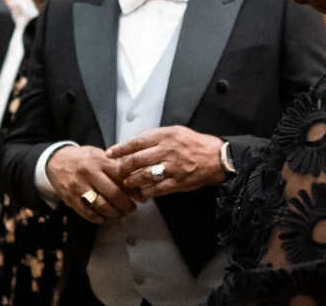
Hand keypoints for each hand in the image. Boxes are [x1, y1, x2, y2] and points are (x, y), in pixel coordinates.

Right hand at [45, 145, 135, 223]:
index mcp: (99, 160)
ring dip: (115, 214)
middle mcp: (89, 173)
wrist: (55, 161)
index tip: (139, 196)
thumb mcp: (97, 154)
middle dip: (126, 205)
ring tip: (120, 214)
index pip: (121, 176)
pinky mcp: (71, 199)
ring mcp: (79, 187)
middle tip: (131, 209)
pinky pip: (89, 213)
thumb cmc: (81, 158)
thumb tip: (134, 179)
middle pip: (114, 193)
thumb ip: (113, 165)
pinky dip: (100, 218)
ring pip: (102, 206)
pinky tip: (105, 217)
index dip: (133, 189)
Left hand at [106, 126, 226, 201]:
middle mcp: (167, 151)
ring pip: (145, 176)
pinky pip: (157, 189)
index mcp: (165, 136)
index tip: (110, 154)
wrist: (215, 158)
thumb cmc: (192, 143)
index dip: (121, 149)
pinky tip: (141, 194)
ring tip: (128, 183)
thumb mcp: (174, 131)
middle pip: (137, 160)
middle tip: (118, 171)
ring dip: (132, 181)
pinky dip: (146, 193)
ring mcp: (172, 168)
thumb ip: (154, 135)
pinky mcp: (178, 182)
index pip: (137, 142)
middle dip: (124, 167)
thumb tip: (133, 141)